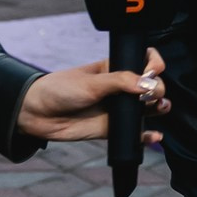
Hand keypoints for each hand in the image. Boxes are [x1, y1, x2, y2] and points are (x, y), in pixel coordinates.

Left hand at [16, 50, 171, 140]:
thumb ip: (120, 82)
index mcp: (115, 69)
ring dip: (159, 108)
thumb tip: (149, 84)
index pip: (144, 60)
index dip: (154, 64)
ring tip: (159, 108)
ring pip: (147, 108)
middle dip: (158, 88)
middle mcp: (120, 88)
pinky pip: (135, 133)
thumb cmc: (60, 89)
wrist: (36, 114)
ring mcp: (118, 109)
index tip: (153, 70)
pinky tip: (154, 136)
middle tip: (149, 94)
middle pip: (151, 85)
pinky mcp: (112, 129)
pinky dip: (147, 136)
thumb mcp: (91, 82)